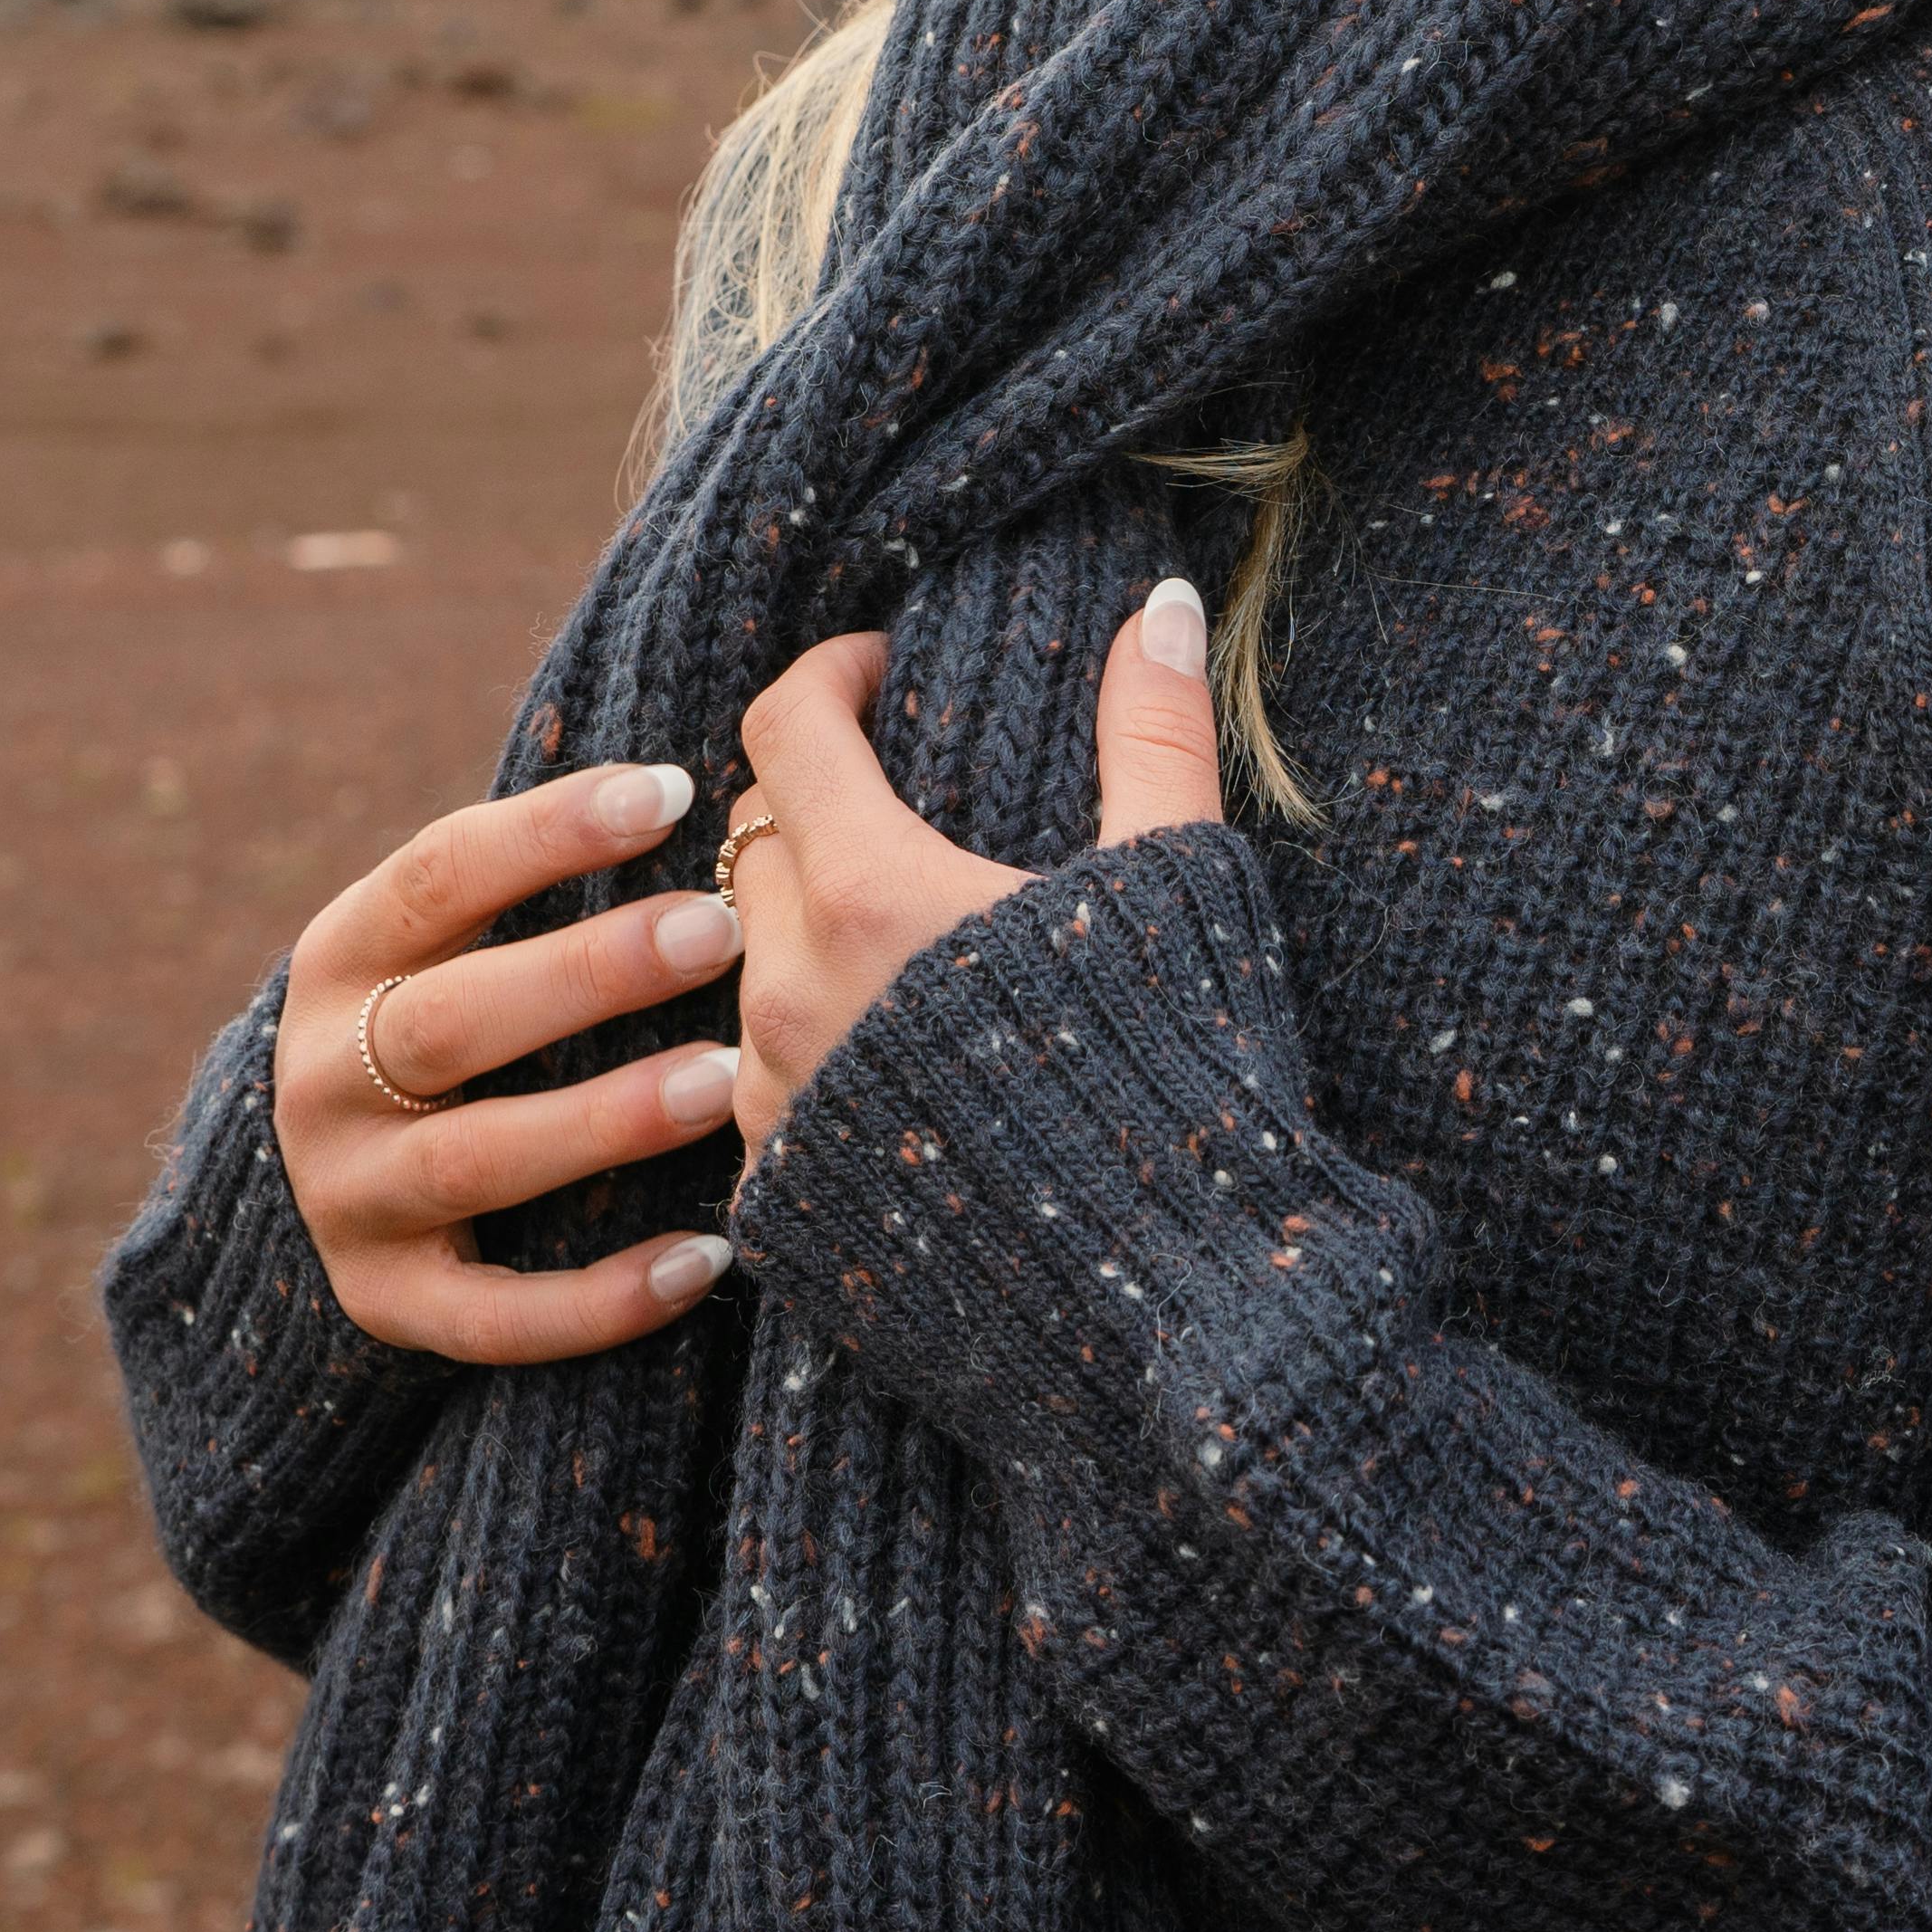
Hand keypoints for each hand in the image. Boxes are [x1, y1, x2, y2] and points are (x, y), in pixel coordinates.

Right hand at [270, 759, 748, 1362]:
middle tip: (720, 930)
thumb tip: (687, 779)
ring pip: (474, 1160)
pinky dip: (600, 1298)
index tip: (669, 791)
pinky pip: (495, 1314)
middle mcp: (321, 1078)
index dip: (548, 831)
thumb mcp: (450, 939)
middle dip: (587, 974)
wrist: (328, 1178)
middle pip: (450, 1019)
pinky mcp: (388, 1302)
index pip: (436, 875)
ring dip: (604, 1120)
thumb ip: (532, 876)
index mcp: (342, 958)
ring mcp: (348, 1197)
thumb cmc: (450, 1013)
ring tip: (727, 1081)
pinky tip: (706, 1257)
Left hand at [717, 579, 1224, 1168]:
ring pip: (751, 972)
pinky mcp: (784, 1208)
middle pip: (754, 845)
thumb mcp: (1178, 887)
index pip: (785, 728)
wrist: (1172, 1325)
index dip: (831, 676)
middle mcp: (790, 995)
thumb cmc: (1181, 1090)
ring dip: (813, 938)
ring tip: (920, 948)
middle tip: (908, 806)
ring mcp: (774, 1110)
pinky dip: (819, 1052)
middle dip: (820, 806)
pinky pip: (765, 1092)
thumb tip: (1166, 607)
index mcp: (869, 894)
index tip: (883, 671)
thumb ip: (1157, 734)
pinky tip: (911, 1068)